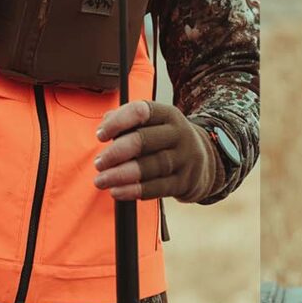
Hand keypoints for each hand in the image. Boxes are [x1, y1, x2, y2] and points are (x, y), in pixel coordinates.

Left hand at [93, 100, 219, 202]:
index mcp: (168, 114)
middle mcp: (179, 134)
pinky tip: (117, 191)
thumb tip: (105, 122)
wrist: (202, 163)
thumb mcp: (153, 124)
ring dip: (121, 174)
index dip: (117, 122)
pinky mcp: (184, 182)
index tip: (100, 135)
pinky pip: (158, 187)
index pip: (141, 111)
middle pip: (145, 140)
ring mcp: (185, 158)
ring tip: (102, 180)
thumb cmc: (165, 141)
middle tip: (99, 163)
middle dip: (116, 152)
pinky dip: (135, 190)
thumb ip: (127, 121)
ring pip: (151, 166)